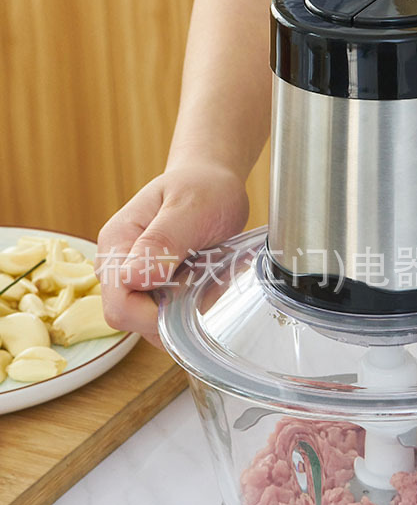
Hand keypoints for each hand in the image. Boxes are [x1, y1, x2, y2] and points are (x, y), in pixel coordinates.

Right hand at [95, 163, 248, 346]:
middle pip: (133, 321)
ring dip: (185, 312)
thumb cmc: (201, 187)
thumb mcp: (189, 207)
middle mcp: (118, 266)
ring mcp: (136, 279)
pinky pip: (169, 316)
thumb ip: (162, 241)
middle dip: (173, 315)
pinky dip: (192, 308)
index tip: (190, 296)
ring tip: (208, 277)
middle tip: (206, 280)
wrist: (212, 180)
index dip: (154, 315)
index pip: (119, 306)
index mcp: (117, 245)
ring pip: (153, 323)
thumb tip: (133, 279)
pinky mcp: (155, 287)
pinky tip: (207, 282)